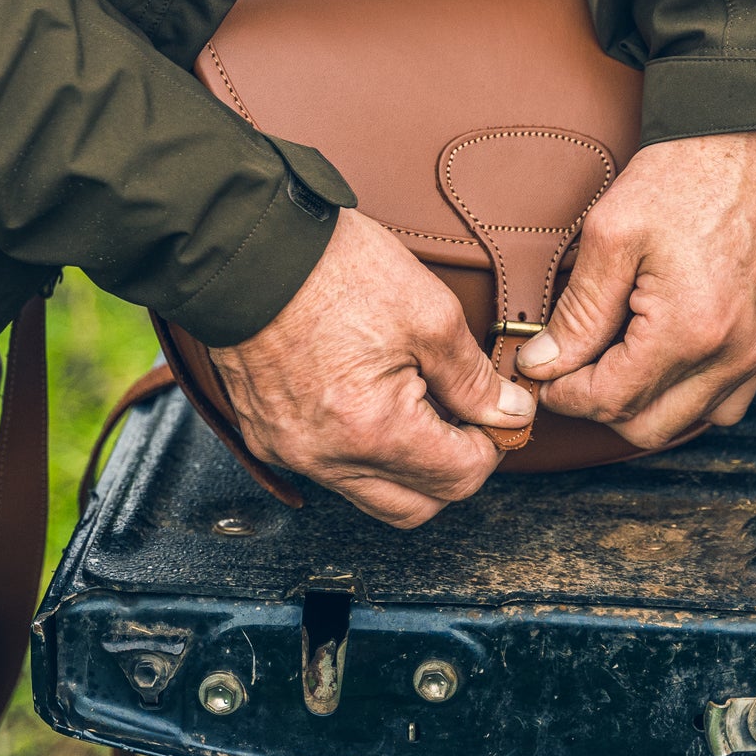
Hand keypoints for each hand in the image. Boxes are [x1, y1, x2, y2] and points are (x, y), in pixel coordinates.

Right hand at [207, 209, 534, 527]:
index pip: (459, 478)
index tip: (498, 413)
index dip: (492, 446)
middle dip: (451, 470)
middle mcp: (327, 457)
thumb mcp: (430, 315)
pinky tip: (370, 401)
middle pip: (415, 506)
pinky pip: (327, 469)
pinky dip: (359, 450)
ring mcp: (290, 452)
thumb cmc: (335, 270)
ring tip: (416, 404)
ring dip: (405, 465)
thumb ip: (475, 380)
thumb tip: (509, 414)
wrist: (247, 248)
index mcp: (373, 431)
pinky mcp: (265, 436)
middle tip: (464, 418)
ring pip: (369, 493)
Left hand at [515, 128, 755, 447]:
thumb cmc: (688, 172)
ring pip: (693, 421)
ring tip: (616, 359)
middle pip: (649, 428)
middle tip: (570, 368)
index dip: (563, 393)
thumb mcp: (612, 234)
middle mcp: (733, 355)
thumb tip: (544, 364)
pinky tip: (662, 353)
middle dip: (600, 406)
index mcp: (690, 332)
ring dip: (647, 405)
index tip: (541, 370)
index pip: (610, 402)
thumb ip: (578, 312)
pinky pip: (729, 397)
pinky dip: (691, 392)